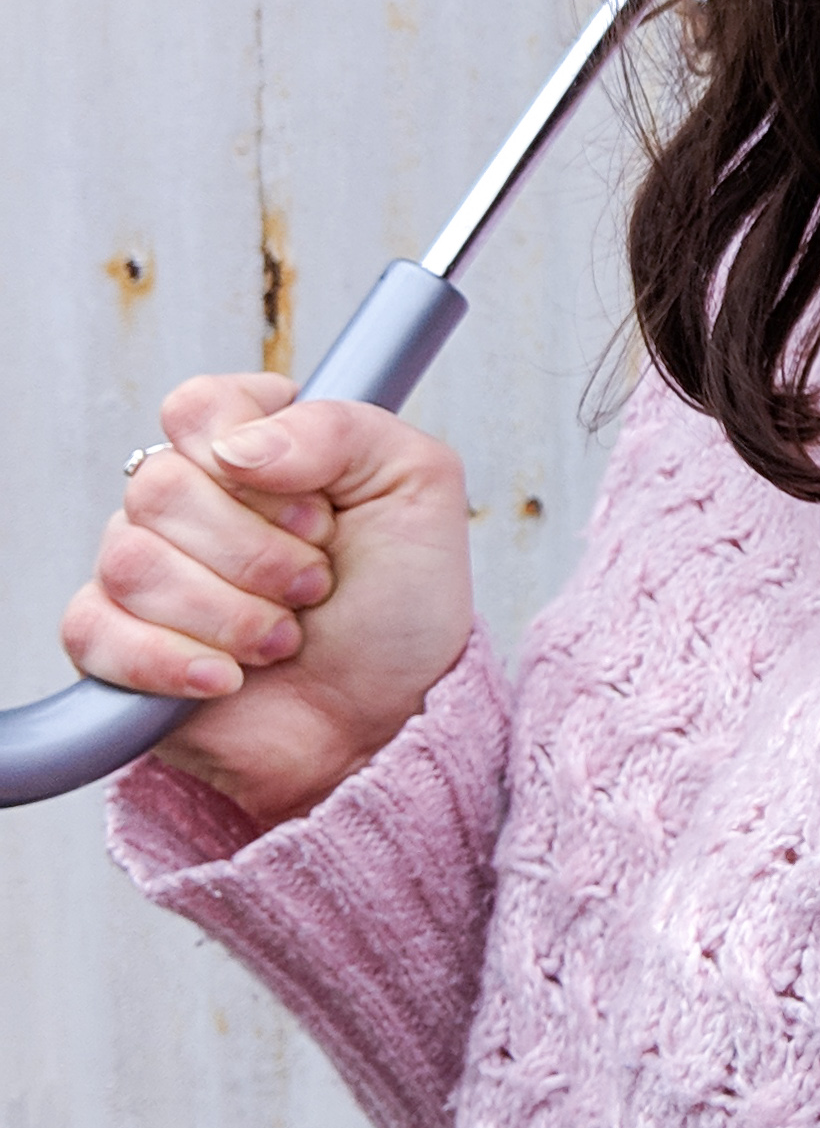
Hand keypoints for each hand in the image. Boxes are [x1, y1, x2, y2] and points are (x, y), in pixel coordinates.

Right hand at [62, 374, 474, 829]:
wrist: (388, 719)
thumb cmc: (403, 606)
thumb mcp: (417, 486)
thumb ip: (342, 428)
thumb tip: (239, 445)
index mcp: (254, 450)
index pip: (198, 407)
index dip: (254, 458)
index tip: (321, 510)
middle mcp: (190, 503)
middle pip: (161, 487)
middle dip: (258, 552)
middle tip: (315, 586)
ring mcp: (148, 572)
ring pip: (133, 562)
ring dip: (231, 614)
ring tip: (285, 638)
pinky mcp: (116, 645)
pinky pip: (96, 631)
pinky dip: (174, 661)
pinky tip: (228, 678)